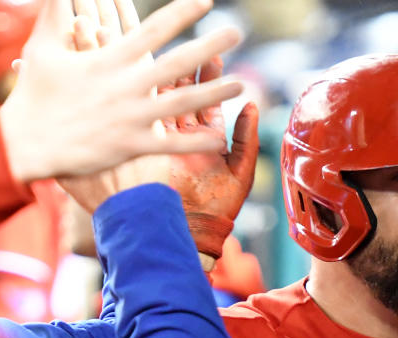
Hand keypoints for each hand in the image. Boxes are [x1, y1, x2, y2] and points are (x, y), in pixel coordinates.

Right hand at [0, 0, 243, 183]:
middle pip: (175, 63)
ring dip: (212, 94)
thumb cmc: (34, 94)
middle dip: (208, 47)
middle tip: (237, 32)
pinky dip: (194, 141)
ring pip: (181, 103)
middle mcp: (125, 86)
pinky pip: (170, 143)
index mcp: (109, 60)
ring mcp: (131, 116)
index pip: (151, 30)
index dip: (180, 14)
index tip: (205, 1)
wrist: (25, 142)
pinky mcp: (131, 144)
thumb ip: (57, 15)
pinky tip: (220, 137)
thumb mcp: (43, 48)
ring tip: (241, 84)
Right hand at [164, 58, 258, 259]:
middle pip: (185, 97)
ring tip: (166, 56)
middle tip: (189, 47)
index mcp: (209, 140)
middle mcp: (187, 138)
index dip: (210, 80)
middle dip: (186, 72)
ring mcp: (167, 143)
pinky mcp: (151, 150)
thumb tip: (251, 104)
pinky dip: (147, 102)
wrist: (196, 229)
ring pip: (165, 104)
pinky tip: (145, 81)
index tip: (213, 57)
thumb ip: (246, 137)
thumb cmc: (222, 206)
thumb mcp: (240, 169)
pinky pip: (148, 122)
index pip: (207, 103)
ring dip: (164, 81)